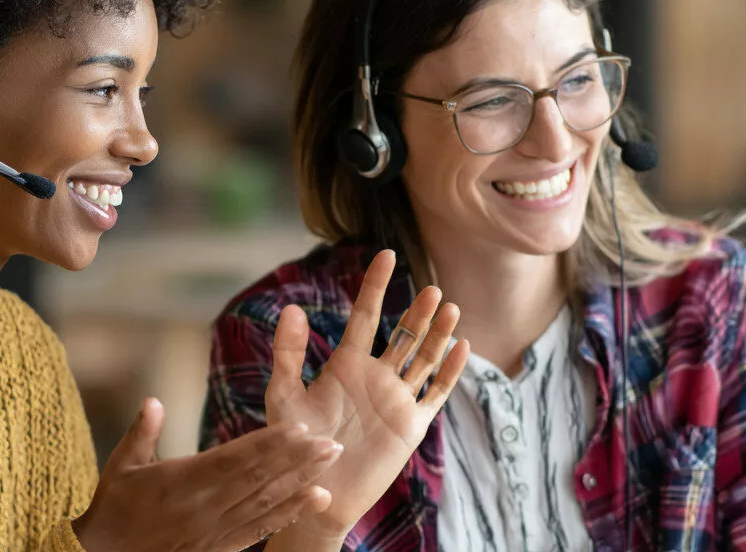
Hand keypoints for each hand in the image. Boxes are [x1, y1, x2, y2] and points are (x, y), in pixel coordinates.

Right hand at [73, 397, 339, 551]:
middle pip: (261, 479)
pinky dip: (290, 513)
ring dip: (302, 482)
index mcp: (184, 480)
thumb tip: (153, 401)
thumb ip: (142, 433)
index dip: (269, 444)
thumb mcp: (120, 466)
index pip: (236, 458)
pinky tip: (314, 500)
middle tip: (332, 443)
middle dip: (299, 460)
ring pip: (267, 502)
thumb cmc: (113, 510)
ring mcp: (216, 529)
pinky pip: (261, 529)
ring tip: (331, 464)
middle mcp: (207, 505)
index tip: (299, 428)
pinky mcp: (221, 547)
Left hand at [264, 249, 469, 540]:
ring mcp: (396, 399)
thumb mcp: (284, 396)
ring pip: (424, 357)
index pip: (366, 315)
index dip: (376, 285)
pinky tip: (461, 345)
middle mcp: (375, 377)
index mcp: (345, 365)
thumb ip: (288, 354)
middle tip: (431, 288)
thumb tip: (292, 308)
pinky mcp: (411, 425)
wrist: (315, 490)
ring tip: (450, 306)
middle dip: (417, 311)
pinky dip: (450, 370)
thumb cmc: (294, 446)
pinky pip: (436, 392)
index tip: (386, 254)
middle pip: (404, 334)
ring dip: (437, 333)